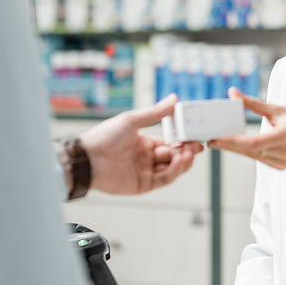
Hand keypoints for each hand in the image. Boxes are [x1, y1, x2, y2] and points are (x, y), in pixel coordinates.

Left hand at [80, 95, 203, 194]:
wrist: (88, 158)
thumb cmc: (105, 136)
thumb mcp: (132, 120)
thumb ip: (155, 113)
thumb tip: (174, 99)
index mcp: (145, 143)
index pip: (171, 142)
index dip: (184, 140)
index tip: (196, 135)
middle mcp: (147, 158)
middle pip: (174, 156)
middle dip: (187, 151)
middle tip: (197, 145)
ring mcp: (145, 172)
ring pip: (172, 169)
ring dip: (183, 161)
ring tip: (189, 153)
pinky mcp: (143, 185)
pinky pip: (164, 179)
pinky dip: (174, 171)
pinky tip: (179, 161)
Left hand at [208, 87, 285, 168]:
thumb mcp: (278, 109)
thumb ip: (253, 104)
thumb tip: (233, 93)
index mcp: (284, 137)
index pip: (252, 143)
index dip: (231, 141)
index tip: (215, 138)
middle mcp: (283, 153)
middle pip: (248, 151)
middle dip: (227, 144)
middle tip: (209, 138)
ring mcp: (282, 163)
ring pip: (251, 156)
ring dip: (234, 148)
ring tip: (218, 140)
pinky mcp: (280, 167)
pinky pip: (258, 159)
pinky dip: (246, 152)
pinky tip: (236, 146)